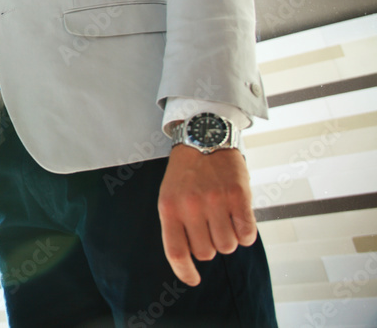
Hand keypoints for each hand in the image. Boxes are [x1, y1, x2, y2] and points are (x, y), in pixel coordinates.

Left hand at [158, 146, 256, 285]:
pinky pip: (247, 234)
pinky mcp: (238, 196)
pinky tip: (239, 217)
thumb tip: (189, 259)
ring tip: (224, 218)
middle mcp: (191, 206)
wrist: (204, 137)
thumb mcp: (169, 196)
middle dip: (210, 246)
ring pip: (228, 246)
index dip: (185, 272)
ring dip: (229, 238)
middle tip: (210, 226)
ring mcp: (215, 201)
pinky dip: (246, 232)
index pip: (176, 252)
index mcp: (169, 208)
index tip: (193, 280)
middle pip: (206, 253)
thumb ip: (177, 224)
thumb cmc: (186, 172)